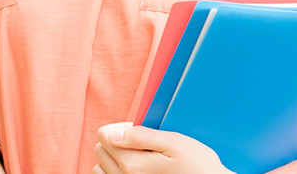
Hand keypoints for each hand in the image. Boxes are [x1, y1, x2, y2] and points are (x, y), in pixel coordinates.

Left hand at [94, 122, 235, 173]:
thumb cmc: (196, 164)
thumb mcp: (173, 143)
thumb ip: (140, 137)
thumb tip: (113, 134)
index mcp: (132, 164)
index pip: (104, 135)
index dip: (120, 126)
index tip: (138, 129)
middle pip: (100, 149)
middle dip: (116, 140)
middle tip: (142, 142)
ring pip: (100, 166)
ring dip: (114, 157)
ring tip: (139, 156)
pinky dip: (115, 170)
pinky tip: (134, 167)